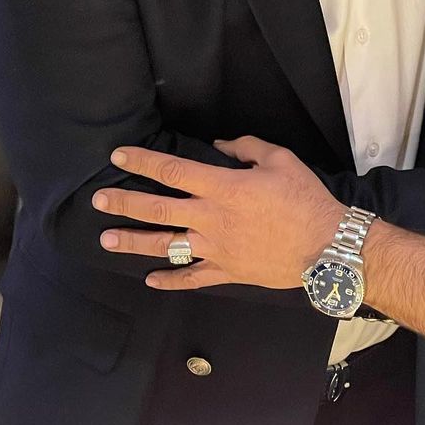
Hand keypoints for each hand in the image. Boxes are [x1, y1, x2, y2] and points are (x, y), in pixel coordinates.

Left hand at [92, 138, 342, 291]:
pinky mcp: (226, 271)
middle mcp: (211, 218)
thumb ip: (247, 148)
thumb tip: (220, 145)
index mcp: (223, 187)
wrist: (326, 246)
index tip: (119, 156)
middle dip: (124, 202)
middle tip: (98, 200)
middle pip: (157, 209)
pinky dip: (169, 279)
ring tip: (106, 240)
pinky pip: (191, 277)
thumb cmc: (305, 199)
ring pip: (166, 245)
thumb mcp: (281, 160)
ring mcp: (215, 248)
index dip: (143, 161)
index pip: (173, 171)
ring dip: (134, 242)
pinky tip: (150, 279)